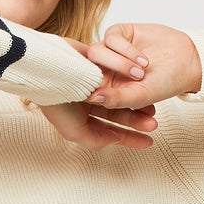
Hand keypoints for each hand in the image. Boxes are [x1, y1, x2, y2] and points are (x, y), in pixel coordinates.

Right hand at [37, 35, 158, 149]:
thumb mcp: (75, 132)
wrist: (50, 69)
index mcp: (81, 117)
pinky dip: (128, 77)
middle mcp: (88, 100)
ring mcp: (92, 81)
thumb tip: (114, 138)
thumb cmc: (58, 101)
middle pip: (118, 113)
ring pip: (120, 93)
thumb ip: (95, 140)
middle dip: (137, 120)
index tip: (148, 142)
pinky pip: (117, 70)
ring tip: (152, 106)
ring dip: (137, 101)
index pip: (110, 130)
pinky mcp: (95, 61)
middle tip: (154, 124)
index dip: (130, 138)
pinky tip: (142, 82)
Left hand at [79, 23, 201, 110]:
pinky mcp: (119, 33)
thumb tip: (91, 98)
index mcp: (103, 88)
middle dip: (112, 71)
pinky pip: (111, 37)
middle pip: (87, 67)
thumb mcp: (140, 97)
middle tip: (137, 77)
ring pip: (96, 51)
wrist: (185, 62)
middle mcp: (103, 69)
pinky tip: (144, 59)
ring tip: (142, 71)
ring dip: (120, 61)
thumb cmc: (163, 85)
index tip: (96, 90)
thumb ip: (115, 99)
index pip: (84, 86)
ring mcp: (109, 50)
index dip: (86, 87)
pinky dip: (127, 49)